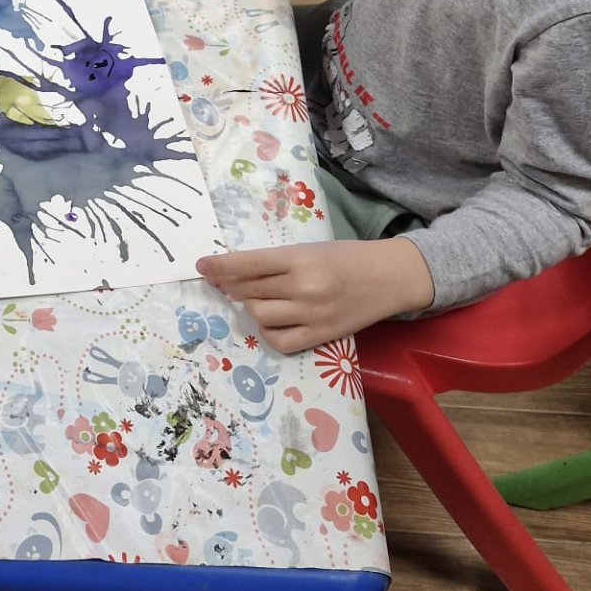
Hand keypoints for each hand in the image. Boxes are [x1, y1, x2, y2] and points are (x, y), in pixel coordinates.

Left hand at [196, 237, 435, 353]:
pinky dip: (268, 332)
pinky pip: (279, 341)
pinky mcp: (321, 336)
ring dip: (250, 307)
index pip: (248, 263)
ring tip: (255, 299)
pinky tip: (270, 321)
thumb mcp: (309, 249)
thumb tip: (233, 274)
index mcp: (299, 258)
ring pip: (259, 315)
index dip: (220, 265)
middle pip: (249, 290)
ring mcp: (312, 314)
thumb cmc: (346, 257)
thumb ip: (275, 262)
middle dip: (229, 286)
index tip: (201, 266)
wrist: (388, 277)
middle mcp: (303, 286)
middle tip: (222, 282)